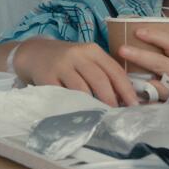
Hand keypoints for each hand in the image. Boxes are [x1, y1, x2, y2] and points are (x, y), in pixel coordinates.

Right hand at [12, 38, 140, 106]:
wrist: (34, 53)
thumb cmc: (67, 61)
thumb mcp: (86, 60)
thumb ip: (103, 73)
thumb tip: (125, 99)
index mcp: (93, 50)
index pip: (114, 70)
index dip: (126, 89)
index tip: (134, 106)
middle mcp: (78, 55)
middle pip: (100, 80)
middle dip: (111, 100)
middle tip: (117, 116)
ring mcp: (61, 65)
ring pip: (82, 89)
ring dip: (92, 106)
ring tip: (100, 118)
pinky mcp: (46, 76)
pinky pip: (63, 95)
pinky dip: (72, 106)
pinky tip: (78, 115)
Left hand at [118, 28, 168, 100]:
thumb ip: (156, 47)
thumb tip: (131, 24)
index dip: (156, 36)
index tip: (137, 31)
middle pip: (163, 64)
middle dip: (141, 56)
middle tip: (122, 50)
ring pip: (159, 87)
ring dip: (139, 82)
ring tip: (122, 78)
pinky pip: (156, 104)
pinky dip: (144, 101)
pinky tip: (131, 98)